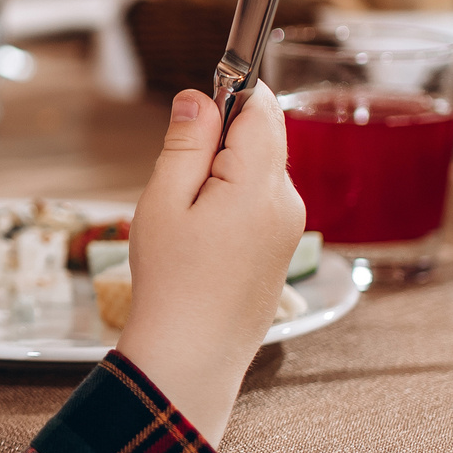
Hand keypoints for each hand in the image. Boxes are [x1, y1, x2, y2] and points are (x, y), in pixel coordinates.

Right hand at [114, 85, 304, 444]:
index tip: (195, 113)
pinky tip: (202, 241)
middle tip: (177, 182)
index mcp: (259, 184)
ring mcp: (289, 228)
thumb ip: (185, 143)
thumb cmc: (171, 284)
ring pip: (259, 170)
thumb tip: (199, 97)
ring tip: (186, 219)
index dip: (228, 94)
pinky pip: (260, 203)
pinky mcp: (282, 249)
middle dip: (220, 140)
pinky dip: (231, 203)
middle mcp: (287, 202)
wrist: (191, 358)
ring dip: (223, 175)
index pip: (260, 106)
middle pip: (263, 136)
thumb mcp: (163, 202)